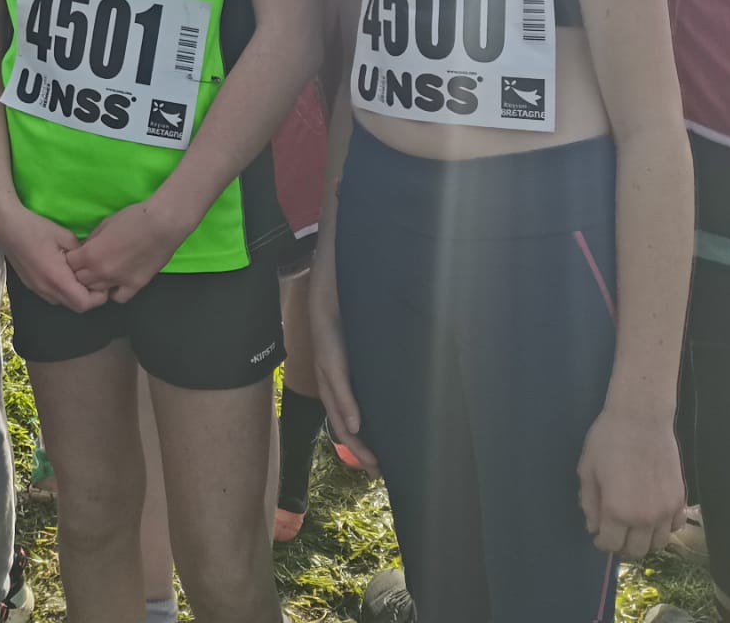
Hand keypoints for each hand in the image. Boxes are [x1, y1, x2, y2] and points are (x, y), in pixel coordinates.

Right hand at [0, 199, 107, 312]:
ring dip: (75, 293)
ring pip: (64, 301)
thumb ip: (82, 253)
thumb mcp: (65, 236)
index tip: (103, 282)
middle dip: (89, 297)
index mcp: (56, 278)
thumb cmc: (35, 228)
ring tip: (80, 274)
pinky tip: (64, 272)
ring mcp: (37, 289)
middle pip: (75, 306)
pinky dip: (63, 289)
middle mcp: (46, 289)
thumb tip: (92, 261)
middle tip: (95, 278)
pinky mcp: (31, 285)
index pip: (84, 303)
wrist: (6, 226)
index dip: (98, 297)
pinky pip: (53, 295)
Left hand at [64, 200, 187, 302]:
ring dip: (95, 283)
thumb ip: (92, 240)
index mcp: (91, 254)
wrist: (162, 224)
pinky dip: (114, 292)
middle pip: (79, 280)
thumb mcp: (105, 224)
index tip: (75, 255)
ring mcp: (118, 282)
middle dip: (79, 272)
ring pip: (97, 291)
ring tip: (100, 273)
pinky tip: (117, 282)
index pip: (69, 264)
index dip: (71, 259)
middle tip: (86, 264)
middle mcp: (101, 272)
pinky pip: (118, 297)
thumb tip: (86, 249)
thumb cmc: (134, 218)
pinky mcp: (135, 286)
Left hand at [307, 260, 376, 473]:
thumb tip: (404, 378)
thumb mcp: (366, 332)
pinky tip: (356, 422)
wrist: (336, 257)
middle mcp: (326, 364)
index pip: (343, 411)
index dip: (356, 440)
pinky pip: (336, 374)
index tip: (376, 463)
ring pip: (335, 403)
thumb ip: (377, 357)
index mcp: (336, 365)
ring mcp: (325, 351)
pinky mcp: (327, 336)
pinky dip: (346, 401)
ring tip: (368, 458)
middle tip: (377, 471)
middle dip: (357, 447)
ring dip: (351, 435)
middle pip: (338, 417)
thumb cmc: (354, 293)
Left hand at [577, 406, 683, 557]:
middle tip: (615, 531)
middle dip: (622, 545)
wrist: (641, 419)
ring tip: (634, 525)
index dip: (601, 541)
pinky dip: (664, 527)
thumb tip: (594, 527)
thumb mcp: (587, 470)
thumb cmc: (608, 440)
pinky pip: (675, 526)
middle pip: (636, 551)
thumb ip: (589, 503)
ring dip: (644, 539)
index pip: (610, 545)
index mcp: (617, 511)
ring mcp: (666, 510)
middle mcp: (644, 518)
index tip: (599, 533)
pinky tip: (654, 514)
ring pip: (658, 543)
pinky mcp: (680, 499)